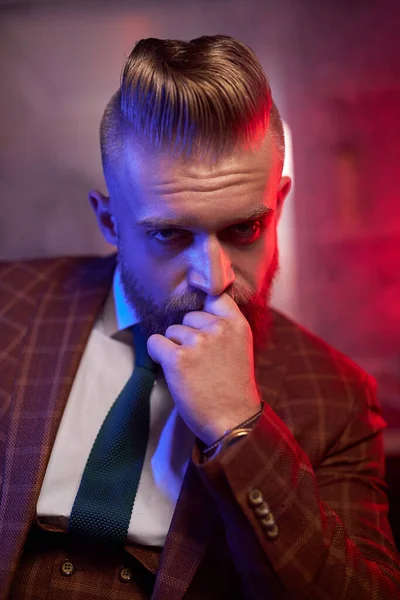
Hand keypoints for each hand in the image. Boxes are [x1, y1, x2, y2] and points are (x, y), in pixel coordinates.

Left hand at [147, 292, 261, 444]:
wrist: (232, 422)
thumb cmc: (233, 390)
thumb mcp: (240, 350)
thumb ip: (224, 330)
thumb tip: (196, 315)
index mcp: (237, 325)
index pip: (216, 296)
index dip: (203, 304)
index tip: (198, 309)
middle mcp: (218, 328)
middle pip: (188, 316)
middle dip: (188, 334)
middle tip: (198, 360)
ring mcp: (198, 341)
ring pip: (171, 331)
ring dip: (175, 347)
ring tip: (190, 371)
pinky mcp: (177, 358)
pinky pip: (155, 343)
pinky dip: (158, 354)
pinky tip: (171, 370)